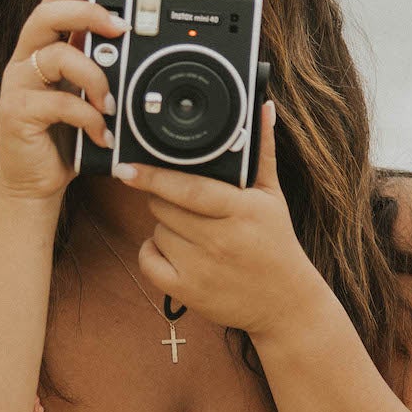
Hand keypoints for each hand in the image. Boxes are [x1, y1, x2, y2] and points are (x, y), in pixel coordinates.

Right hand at [0, 0, 127, 201]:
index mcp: (43, 50)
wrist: (35, 184)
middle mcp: (26, 61)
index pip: (55, 0)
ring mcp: (18, 86)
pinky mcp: (17, 113)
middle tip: (120, 27)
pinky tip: (102, 134)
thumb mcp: (86, 97)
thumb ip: (100, 70)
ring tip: (111, 103)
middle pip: (47, 15)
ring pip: (55, 57)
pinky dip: (88, 117)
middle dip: (86, 13)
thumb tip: (135, 47)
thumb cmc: (63, 139)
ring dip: (94, 77)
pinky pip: (58, 103)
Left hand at [112, 101, 322, 340]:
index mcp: (241, 210)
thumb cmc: (276, 243)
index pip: (188, 189)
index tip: (126, 167)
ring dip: (165, 226)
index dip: (154, 176)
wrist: (285, 303)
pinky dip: (152, 252)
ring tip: (192, 230)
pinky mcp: (188, 292)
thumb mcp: (272, 196)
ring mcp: (201, 268)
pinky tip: (174, 250)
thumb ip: (263, 152)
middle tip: (185, 202)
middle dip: (164, 199)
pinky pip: (148, 261)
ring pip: (157, 231)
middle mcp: (220, 240)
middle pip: (163, 207)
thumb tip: (264, 108)